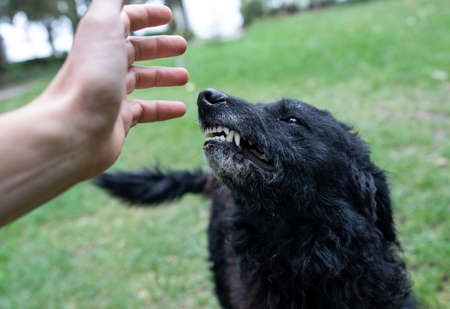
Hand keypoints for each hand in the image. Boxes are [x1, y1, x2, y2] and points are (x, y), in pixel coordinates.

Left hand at [38, 0, 188, 178]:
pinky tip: (180, 109)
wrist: (75, 128)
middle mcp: (105, 65)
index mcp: (101, 40)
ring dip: (164, 76)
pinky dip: (164, 109)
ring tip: (185, 77)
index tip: (168, 16)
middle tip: (183, 46)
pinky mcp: (120, 119)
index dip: (146, 15)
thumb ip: (112, 1)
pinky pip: (146, 111)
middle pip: (136, 50)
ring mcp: (112, 93)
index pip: (125, 21)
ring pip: (142, 80)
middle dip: (160, 46)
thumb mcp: (102, 25)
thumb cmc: (90, 76)